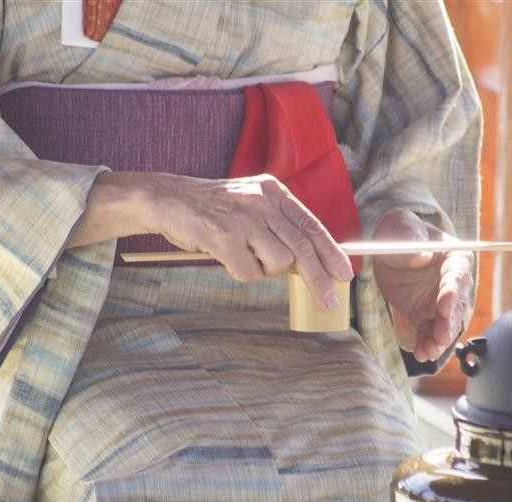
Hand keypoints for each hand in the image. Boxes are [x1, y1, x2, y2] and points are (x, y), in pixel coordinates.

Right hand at [73, 172, 351, 310]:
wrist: (167, 198)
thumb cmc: (213, 207)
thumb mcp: (250, 202)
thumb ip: (278, 223)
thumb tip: (309, 259)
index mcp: (272, 191)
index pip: (310, 225)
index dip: (331, 251)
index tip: (344, 273)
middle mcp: (261, 201)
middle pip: (302, 248)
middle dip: (318, 278)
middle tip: (329, 300)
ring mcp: (242, 219)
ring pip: (277, 263)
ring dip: (265, 270)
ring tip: (244, 256)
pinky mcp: (223, 237)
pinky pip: (248, 272)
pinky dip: (241, 273)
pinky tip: (226, 257)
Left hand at [371, 209, 473, 361]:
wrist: (389, 249)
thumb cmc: (400, 231)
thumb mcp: (401, 228)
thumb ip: (411, 241)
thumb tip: (423, 256)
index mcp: (454, 257)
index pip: (457, 275)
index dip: (452, 291)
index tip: (443, 306)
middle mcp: (452, 283)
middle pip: (456, 305)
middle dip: (448, 322)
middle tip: (441, 336)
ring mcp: (439, 302)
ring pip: (445, 323)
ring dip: (439, 338)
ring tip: (429, 351)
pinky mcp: (424, 315)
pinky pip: (428, 332)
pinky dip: (425, 343)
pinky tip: (421, 353)